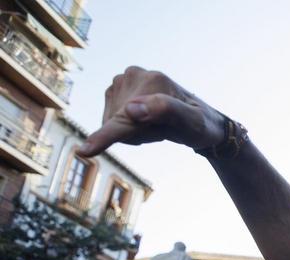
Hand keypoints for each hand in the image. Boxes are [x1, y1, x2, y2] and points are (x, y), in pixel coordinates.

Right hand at [79, 67, 225, 156]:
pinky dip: (128, 129)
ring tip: (157, 125)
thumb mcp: (192, 122)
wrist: (201, 121)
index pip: (125, 116)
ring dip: (134, 131)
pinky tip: (146, 122)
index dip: (106, 137)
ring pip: (112, 122)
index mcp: (152, 81)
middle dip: (138, 133)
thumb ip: (165, 111)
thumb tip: (130, 109)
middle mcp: (133, 75)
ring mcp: (122, 82)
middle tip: (164, 129)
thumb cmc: (200, 124)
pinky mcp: (115, 92)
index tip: (85, 151)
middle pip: (117, 122)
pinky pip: (111, 121)